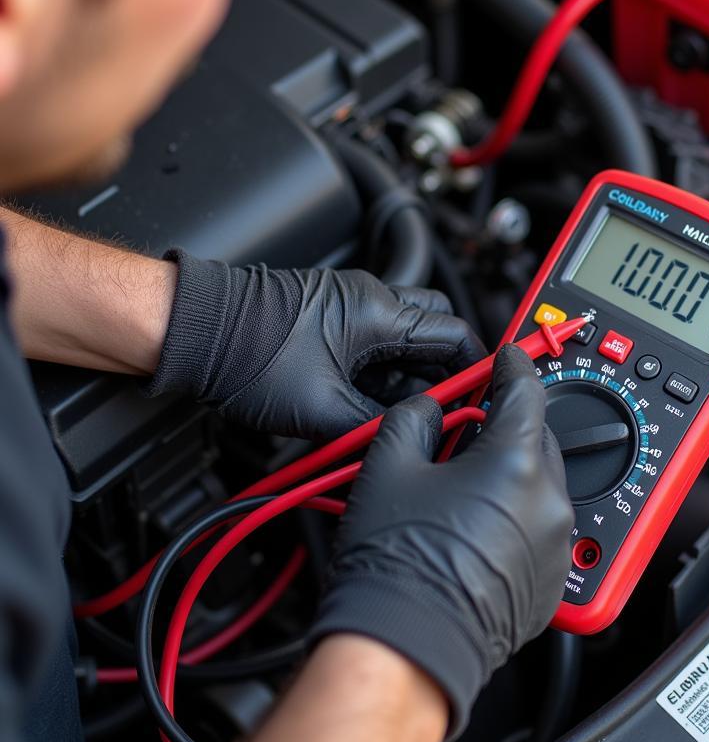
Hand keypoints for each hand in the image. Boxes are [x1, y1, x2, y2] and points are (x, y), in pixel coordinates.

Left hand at [146, 253, 486, 438]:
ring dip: (409, 371)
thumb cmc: (249, 354)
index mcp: (381, 312)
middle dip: (444, 366)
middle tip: (443, 404)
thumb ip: (375, 428)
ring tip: (399, 413)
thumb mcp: (323, 409)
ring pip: (402, 337)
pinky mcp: (327, 318)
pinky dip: (380, 370)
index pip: (454, 334)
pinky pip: (372, 342)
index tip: (478, 395)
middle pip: (434, 328)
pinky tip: (369, 403)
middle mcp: (371, 300)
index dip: (473, 368)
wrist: (198, 333)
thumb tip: (403, 441)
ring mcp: (347, 306)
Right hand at [310, 344, 573, 738]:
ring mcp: (556, 545)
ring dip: (512, 474)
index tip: (507, 354)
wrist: (405, 648)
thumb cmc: (396, 565)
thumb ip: (416, 416)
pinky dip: (518, 517)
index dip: (512, 363)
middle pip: (538, 437)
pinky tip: (476, 529)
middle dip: (506, 426)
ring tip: (461, 489)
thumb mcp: (389, 465)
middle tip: (467, 429)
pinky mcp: (553, 582)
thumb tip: (432, 408)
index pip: (526, 389)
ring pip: (541, 485)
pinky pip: (542, 529)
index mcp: (516, 463)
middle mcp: (549, 502)